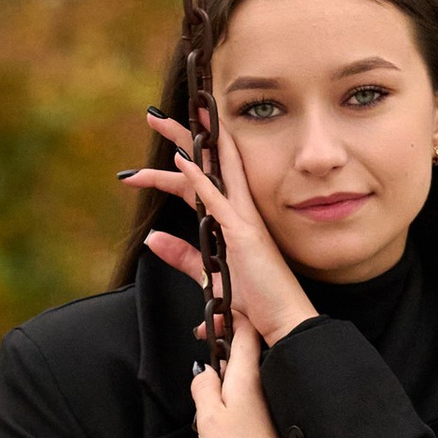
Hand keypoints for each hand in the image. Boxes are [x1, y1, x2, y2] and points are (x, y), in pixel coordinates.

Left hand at [125, 111, 317, 344]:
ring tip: (161, 123)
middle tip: (154, 117)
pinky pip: (218, 201)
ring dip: (186, 145)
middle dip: (181, 138)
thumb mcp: (210, 274)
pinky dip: (199, 180)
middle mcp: (240, 211)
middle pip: (207, 165)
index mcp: (234, 218)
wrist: (285, 320)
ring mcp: (244, 220)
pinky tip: (183, 162)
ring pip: (212, 171)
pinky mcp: (244, 235)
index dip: (184, 157)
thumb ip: (180, 255)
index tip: (166, 138)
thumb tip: (152, 238)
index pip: (204, 180)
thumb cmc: (257, 300)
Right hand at [190, 314, 295, 437]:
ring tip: (205, 400)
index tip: (208, 319)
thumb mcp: (208, 415)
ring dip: (222, 379)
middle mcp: (261, 383)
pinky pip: (244, 398)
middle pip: (242, 352)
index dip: (228, 318)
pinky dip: (229, 399)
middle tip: (200, 360)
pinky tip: (217, 420)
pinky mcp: (265, 421)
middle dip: (220, 350)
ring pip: (240, 377)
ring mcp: (265, 403)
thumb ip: (202, 385)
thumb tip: (203, 368)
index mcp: (248, 374)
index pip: (245, 330)